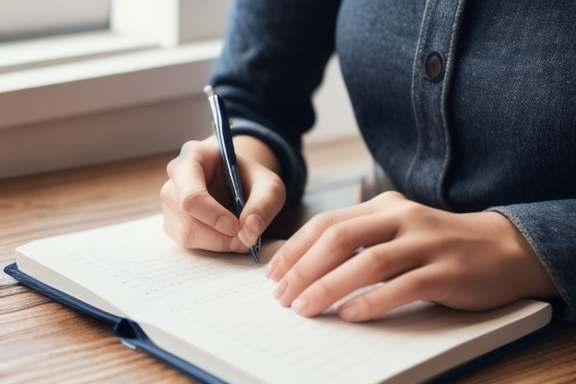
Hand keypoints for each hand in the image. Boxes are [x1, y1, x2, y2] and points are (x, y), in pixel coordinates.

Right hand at [161, 135, 285, 252]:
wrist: (239, 180)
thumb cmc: (251, 178)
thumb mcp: (270, 185)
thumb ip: (265, 204)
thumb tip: (250, 231)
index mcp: (192, 156)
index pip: (192, 196)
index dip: (214, 217)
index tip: (238, 227)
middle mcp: (174, 179)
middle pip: (188, 220)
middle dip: (220, 235)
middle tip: (246, 238)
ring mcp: (170, 202)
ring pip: (187, 235)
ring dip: (218, 242)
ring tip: (240, 234)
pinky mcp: (172, 222)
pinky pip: (188, 244)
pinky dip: (212, 246)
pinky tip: (227, 235)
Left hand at [266, 191, 557, 321]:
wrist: (502, 247)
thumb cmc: (438, 244)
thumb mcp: (397, 230)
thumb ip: (361, 240)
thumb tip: (309, 267)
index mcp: (383, 207)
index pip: (327, 222)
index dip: (296, 248)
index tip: (273, 274)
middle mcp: (401, 218)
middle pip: (341, 238)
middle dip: (304, 268)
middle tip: (281, 296)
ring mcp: (426, 243)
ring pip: (369, 261)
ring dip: (330, 286)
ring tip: (305, 308)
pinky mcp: (448, 271)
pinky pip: (405, 286)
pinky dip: (374, 301)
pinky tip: (351, 314)